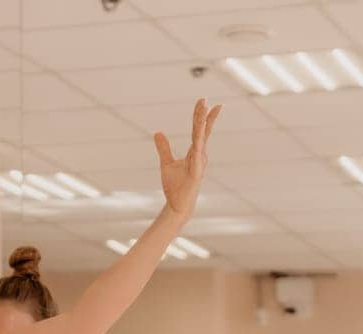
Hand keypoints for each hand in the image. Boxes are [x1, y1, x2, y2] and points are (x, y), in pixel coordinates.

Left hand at [155, 98, 221, 218]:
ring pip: (201, 137)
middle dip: (204, 114)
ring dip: (202, 122)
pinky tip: (200, 127)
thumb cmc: (174, 187)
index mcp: (194, 152)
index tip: (204, 101)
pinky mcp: (196, 170)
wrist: (177, 205)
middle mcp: (200, 155)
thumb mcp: (166, 163)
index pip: (198, 130)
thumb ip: (164, 148)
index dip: (200, 116)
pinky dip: (199, 138)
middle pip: (203, 130)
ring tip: (205, 107)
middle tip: (205, 98)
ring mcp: (200, 162)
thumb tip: (157, 132)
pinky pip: (197, 150)